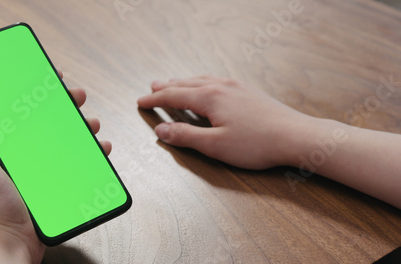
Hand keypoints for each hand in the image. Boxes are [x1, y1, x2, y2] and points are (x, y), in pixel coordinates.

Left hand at [0, 72, 110, 262]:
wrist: (11, 242)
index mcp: (2, 146)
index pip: (20, 110)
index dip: (35, 92)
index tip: (49, 78)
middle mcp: (23, 154)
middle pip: (48, 122)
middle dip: (65, 106)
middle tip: (78, 96)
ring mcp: (42, 168)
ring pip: (66, 140)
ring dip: (82, 128)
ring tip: (92, 123)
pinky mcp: (57, 182)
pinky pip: (78, 163)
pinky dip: (92, 154)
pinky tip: (101, 148)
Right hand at [138, 75, 313, 168]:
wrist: (295, 136)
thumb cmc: (257, 143)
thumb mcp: (215, 145)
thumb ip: (186, 136)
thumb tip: (160, 131)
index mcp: (210, 97)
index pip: (174, 96)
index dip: (155, 100)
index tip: (140, 101)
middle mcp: (221, 86)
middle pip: (186, 83)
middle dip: (167, 87)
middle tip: (152, 87)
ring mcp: (236, 86)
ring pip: (202, 80)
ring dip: (184, 82)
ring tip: (173, 83)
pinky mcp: (248, 91)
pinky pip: (216, 81)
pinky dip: (202, 82)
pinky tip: (206, 86)